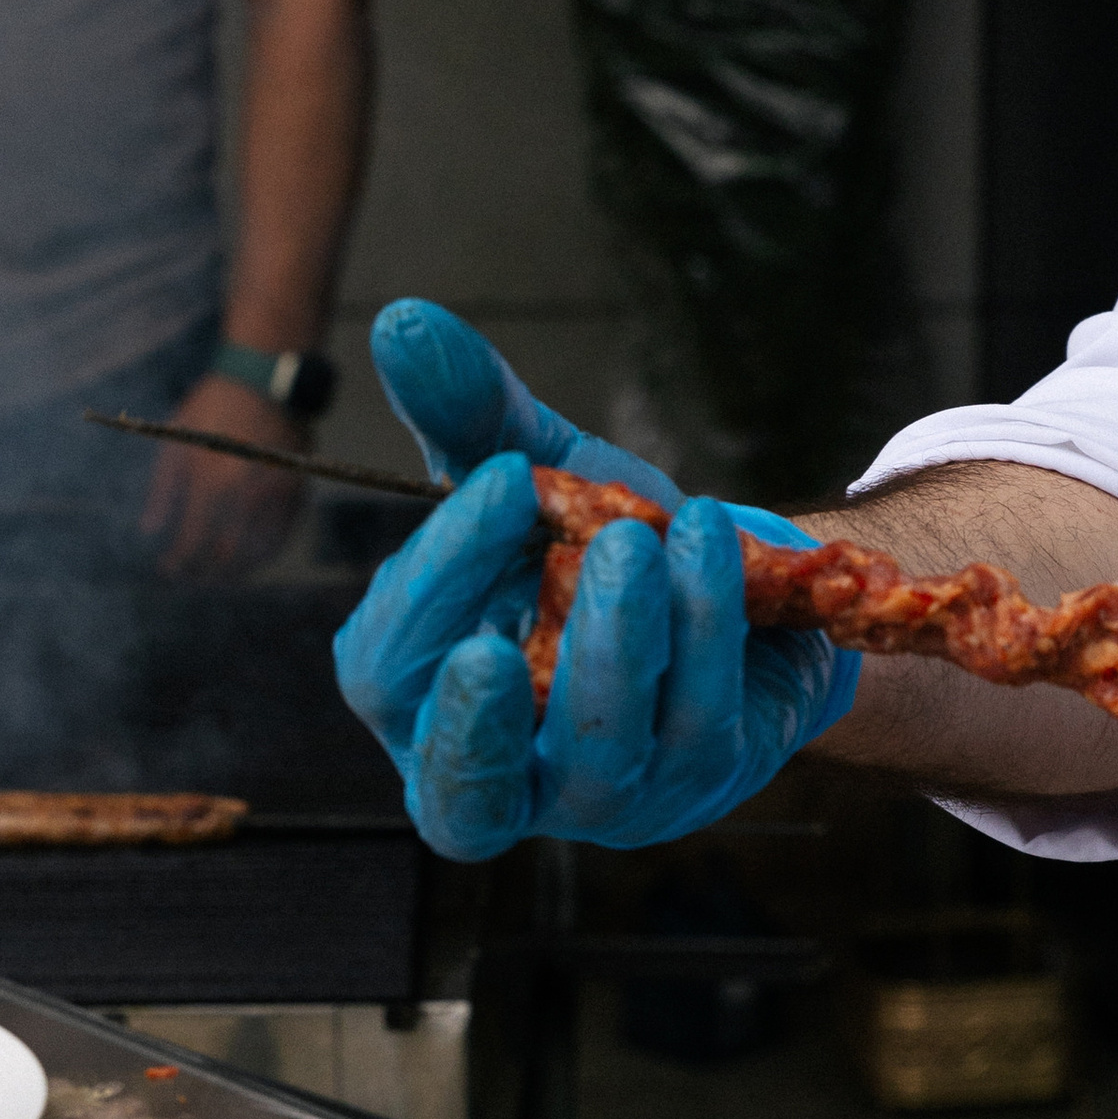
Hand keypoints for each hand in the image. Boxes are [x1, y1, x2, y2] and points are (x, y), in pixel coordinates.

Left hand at [142, 375, 303, 580]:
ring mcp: (275, 495)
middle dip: (206, 574)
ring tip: (219, 577)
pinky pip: (283, 535)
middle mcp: (245, 495)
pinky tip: (251, 560)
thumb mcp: (176, 440)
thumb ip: (162, 489)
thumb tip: (149, 530)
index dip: (179, 561)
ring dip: (236, 571)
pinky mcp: (297, 490)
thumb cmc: (212, 407)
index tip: (167, 569)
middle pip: (225, 554)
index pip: (192, 540)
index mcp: (211, 482)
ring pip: (257, 551)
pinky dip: (265, 554)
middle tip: (193, 579)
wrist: (265, 381)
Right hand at [333, 298, 857, 859]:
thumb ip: (467, 410)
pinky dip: (704, 625)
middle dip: (479, 717)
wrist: (729, 580)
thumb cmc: (594, 543)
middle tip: (499, 636)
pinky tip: (712, 540)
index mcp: (416, 700)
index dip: (431, 585)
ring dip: (620, 641)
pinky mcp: (696, 780)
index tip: (501, 481)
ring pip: (599, 752)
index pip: (387, 670)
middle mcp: (496, 776)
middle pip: (462, 785)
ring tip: (643, 534)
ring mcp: (600, 796)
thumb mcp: (532, 470)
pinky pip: (699, 719)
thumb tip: (403, 322)